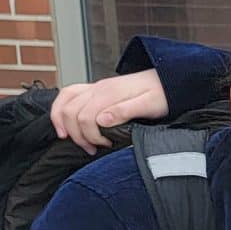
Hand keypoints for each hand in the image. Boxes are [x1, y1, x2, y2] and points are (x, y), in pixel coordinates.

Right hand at [50, 69, 168, 151]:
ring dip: (63, 122)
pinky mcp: (96, 89)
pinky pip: (69, 95)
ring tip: (73, 139)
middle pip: (71, 111)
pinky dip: (61, 109)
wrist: (169, 81)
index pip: (85, 117)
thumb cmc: (162, 95)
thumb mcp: (149, 106)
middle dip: (77, 134)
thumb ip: (125, 112)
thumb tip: (101, 121)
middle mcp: (99, 88)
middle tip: (92, 148)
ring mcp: (95, 87)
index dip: (90, 136)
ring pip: (64, 101)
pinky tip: (66, 123)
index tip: (105, 146)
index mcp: (110, 93)